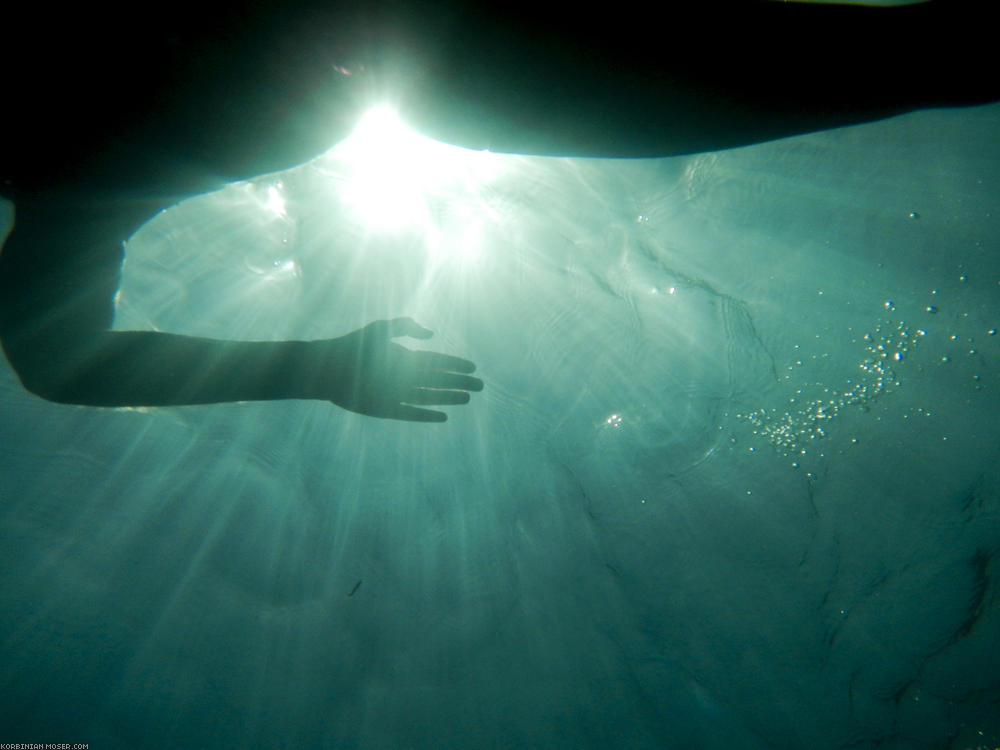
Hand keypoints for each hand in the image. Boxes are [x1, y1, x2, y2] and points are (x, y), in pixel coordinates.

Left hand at [320, 317, 482, 421]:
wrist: (326, 368)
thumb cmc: (352, 346)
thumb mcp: (379, 329)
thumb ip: (406, 326)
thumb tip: (431, 335)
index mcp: (403, 358)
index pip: (436, 362)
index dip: (455, 364)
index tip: (473, 367)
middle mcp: (402, 377)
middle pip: (437, 381)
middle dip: (458, 383)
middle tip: (480, 386)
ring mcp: (395, 394)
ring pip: (428, 398)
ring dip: (448, 398)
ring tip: (467, 398)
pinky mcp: (385, 410)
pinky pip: (411, 414)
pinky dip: (426, 416)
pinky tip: (443, 417)